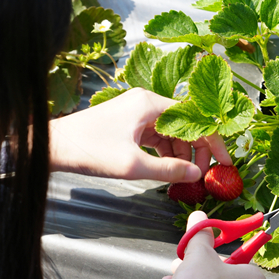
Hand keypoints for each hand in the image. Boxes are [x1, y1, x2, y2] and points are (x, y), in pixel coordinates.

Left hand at [49, 88, 230, 181]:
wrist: (54, 146)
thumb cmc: (89, 150)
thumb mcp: (133, 165)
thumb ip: (169, 170)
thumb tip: (196, 174)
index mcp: (149, 103)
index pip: (194, 119)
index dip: (213, 141)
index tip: (224, 161)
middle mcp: (145, 102)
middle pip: (185, 124)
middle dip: (198, 150)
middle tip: (205, 174)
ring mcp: (136, 112)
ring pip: (171, 132)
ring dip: (181, 153)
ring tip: (187, 176)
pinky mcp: (129, 123)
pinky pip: (156, 136)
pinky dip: (165, 152)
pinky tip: (169, 169)